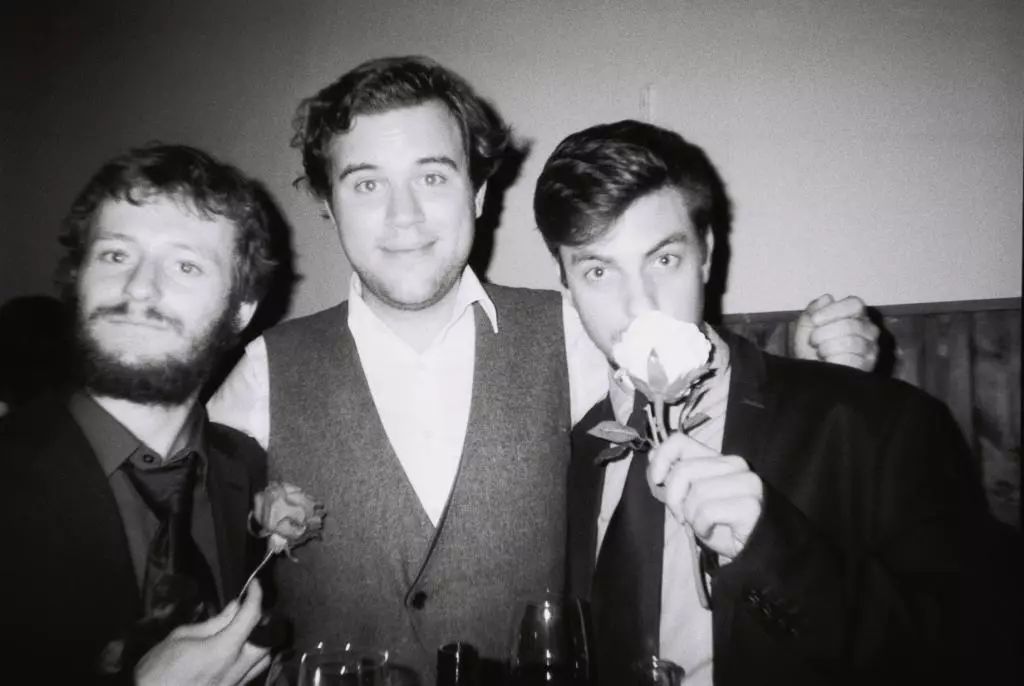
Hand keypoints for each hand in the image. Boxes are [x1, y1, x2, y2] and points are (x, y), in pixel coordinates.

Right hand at [135, 579, 270, 685]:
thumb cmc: (158, 669)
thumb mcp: (181, 637)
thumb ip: (214, 622)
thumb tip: (235, 607)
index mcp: (223, 650)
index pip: (252, 616)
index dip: (256, 596)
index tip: (254, 585)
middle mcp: (236, 668)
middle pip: (268, 640)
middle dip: (264, 622)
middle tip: (250, 611)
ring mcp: (236, 684)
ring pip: (264, 660)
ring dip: (261, 642)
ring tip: (246, 631)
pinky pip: (252, 674)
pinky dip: (252, 659)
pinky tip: (239, 652)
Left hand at [647, 432, 762, 560]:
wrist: (754, 550)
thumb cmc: (722, 525)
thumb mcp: (690, 499)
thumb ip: (675, 477)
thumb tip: (653, 455)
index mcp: (717, 458)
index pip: (679, 441)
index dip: (661, 459)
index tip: (657, 480)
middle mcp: (734, 464)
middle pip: (683, 470)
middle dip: (673, 498)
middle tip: (683, 516)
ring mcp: (746, 482)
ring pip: (695, 492)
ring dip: (691, 516)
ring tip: (703, 524)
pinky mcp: (749, 504)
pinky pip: (707, 511)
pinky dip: (702, 526)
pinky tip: (712, 530)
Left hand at [792, 293, 878, 370]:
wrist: (810, 372)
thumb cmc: (810, 347)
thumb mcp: (806, 325)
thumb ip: (814, 309)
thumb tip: (827, 298)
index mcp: (855, 314)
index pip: (854, 304)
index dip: (833, 310)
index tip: (815, 320)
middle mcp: (868, 329)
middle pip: (850, 325)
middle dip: (824, 333)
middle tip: (812, 341)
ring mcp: (871, 348)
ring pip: (850, 342)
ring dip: (827, 347)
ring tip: (819, 352)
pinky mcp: (867, 365)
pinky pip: (851, 359)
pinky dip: (833, 360)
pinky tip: (828, 361)